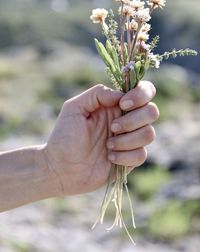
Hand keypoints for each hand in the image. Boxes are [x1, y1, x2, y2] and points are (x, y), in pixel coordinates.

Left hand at [45, 81, 158, 195]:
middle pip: (152, 111)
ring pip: (149, 134)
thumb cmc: (64, 136)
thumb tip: (121, 95)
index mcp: (115, 105)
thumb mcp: (74, 107)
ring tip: (107, 145)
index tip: (123, 105)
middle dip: (133, 120)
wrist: (60, 168)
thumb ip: (97, 94)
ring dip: (127, 140)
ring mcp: (130, 140)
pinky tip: (109, 158)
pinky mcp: (130, 160)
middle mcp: (126, 120)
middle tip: (112, 127)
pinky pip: (141, 155)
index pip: (144, 91)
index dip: (140, 95)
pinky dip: (125, 157)